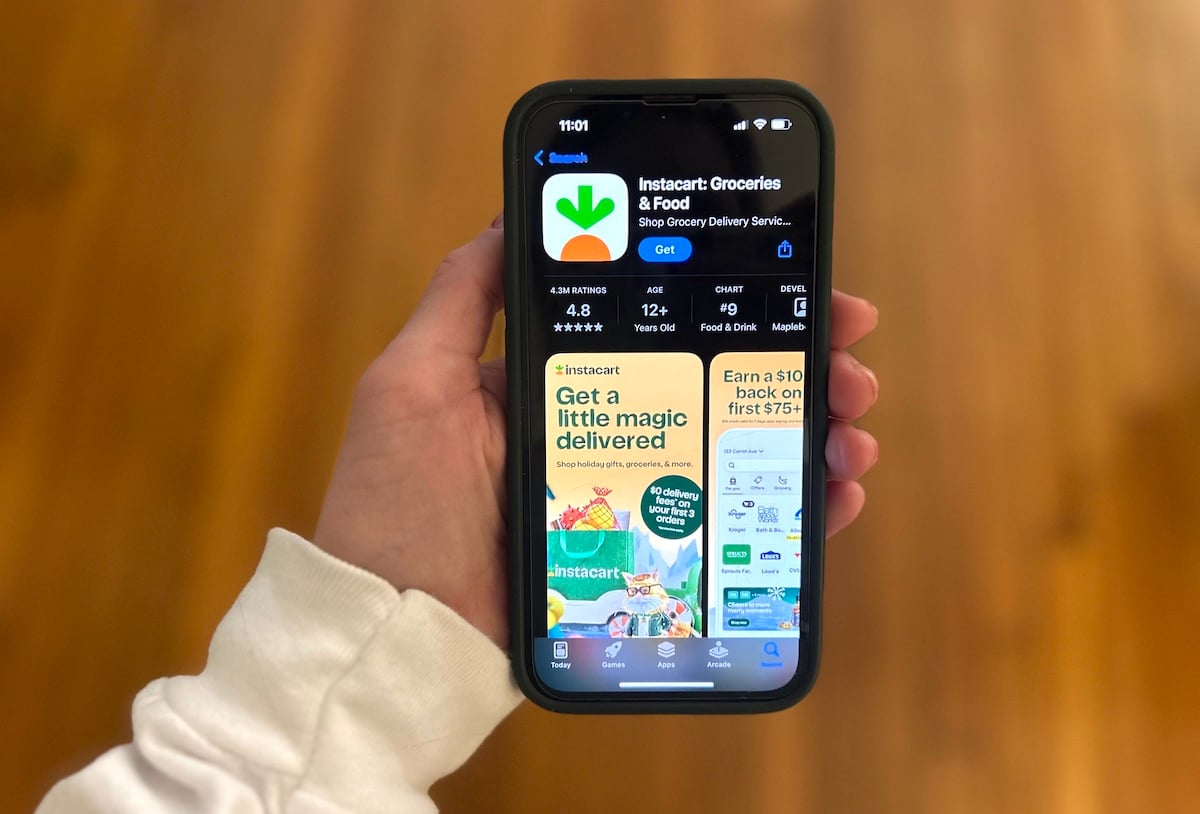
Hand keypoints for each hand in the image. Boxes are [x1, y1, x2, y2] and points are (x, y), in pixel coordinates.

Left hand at [314, 219, 878, 646]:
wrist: (396, 635)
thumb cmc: (394, 506)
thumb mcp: (414, 383)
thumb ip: (461, 301)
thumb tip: (510, 217)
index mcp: (564, 386)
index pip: (666, 333)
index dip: (737, 308)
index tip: (802, 289)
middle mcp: (608, 437)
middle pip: (720, 391)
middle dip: (796, 370)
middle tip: (851, 366)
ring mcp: (632, 503)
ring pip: (741, 457)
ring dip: (809, 435)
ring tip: (851, 431)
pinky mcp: (648, 562)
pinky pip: (734, 531)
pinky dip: (794, 514)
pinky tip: (835, 495)